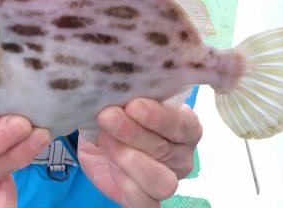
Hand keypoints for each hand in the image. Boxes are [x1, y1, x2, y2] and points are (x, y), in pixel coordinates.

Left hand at [78, 98, 201, 207]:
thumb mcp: (121, 98)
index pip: (182, 123)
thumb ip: (127, 94)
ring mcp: (168, 181)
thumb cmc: (118, 111)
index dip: (158, 116)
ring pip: (161, 181)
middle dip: (133, 132)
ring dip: (129, 159)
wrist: (97, 137)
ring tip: (106, 140)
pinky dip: (125, 183)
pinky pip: (145, 203)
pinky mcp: (147, 202)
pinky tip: (110, 163)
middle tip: (107, 116)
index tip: (134, 105)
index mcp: (185, 126)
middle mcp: (182, 155)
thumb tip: (119, 86)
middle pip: (165, 149)